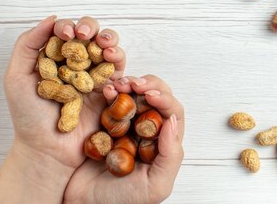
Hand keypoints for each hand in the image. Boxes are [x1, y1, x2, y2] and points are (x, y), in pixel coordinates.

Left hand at [5, 16, 126, 168]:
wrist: (48, 149)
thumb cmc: (29, 116)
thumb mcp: (16, 77)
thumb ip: (28, 45)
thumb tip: (52, 18)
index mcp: (54, 55)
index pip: (65, 29)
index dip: (67, 25)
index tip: (66, 34)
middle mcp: (76, 61)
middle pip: (91, 32)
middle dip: (91, 27)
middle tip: (85, 35)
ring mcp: (95, 74)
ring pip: (109, 46)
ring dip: (110, 40)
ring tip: (106, 46)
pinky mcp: (110, 89)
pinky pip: (120, 70)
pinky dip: (118, 62)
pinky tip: (112, 64)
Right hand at [64, 76, 184, 203]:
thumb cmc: (122, 201)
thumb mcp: (156, 185)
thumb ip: (171, 156)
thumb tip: (173, 122)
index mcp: (162, 141)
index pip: (172, 112)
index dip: (165, 99)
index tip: (151, 95)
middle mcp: (146, 128)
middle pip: (155, 96)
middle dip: (148, 85)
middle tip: (135, 84)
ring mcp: (125, 122)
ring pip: (134, 93)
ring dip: (129, 83)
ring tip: (120, 85)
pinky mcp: (103, 120)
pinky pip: (110, 99)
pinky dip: (109, 90)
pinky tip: (106, 90)